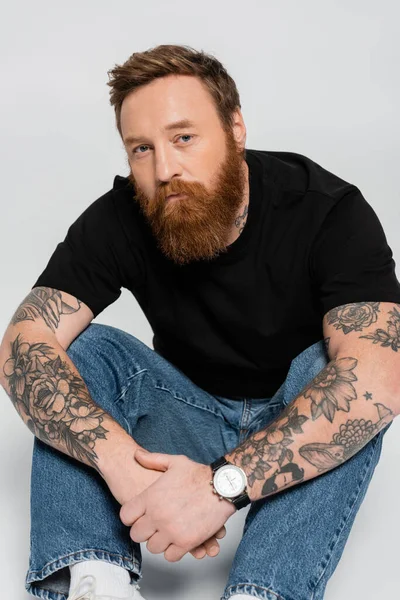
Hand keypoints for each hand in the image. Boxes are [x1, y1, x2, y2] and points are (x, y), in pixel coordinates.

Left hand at [119, 449, 235, 561]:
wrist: (222, 487)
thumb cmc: (199, 474)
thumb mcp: (174, 462)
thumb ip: (152, 460)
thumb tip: (136, 455)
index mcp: (151, 497)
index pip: (126, 516)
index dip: (132, 516)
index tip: (139, 515)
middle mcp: (158, 515)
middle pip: (136, 535)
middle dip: (144, 531)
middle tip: (154, 525)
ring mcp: (171, 530)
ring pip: (153, 547)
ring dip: (159, 541)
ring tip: (167, 532)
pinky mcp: (186, 542)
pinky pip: (170, 556)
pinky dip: (173, 550)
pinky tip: (178, 539)